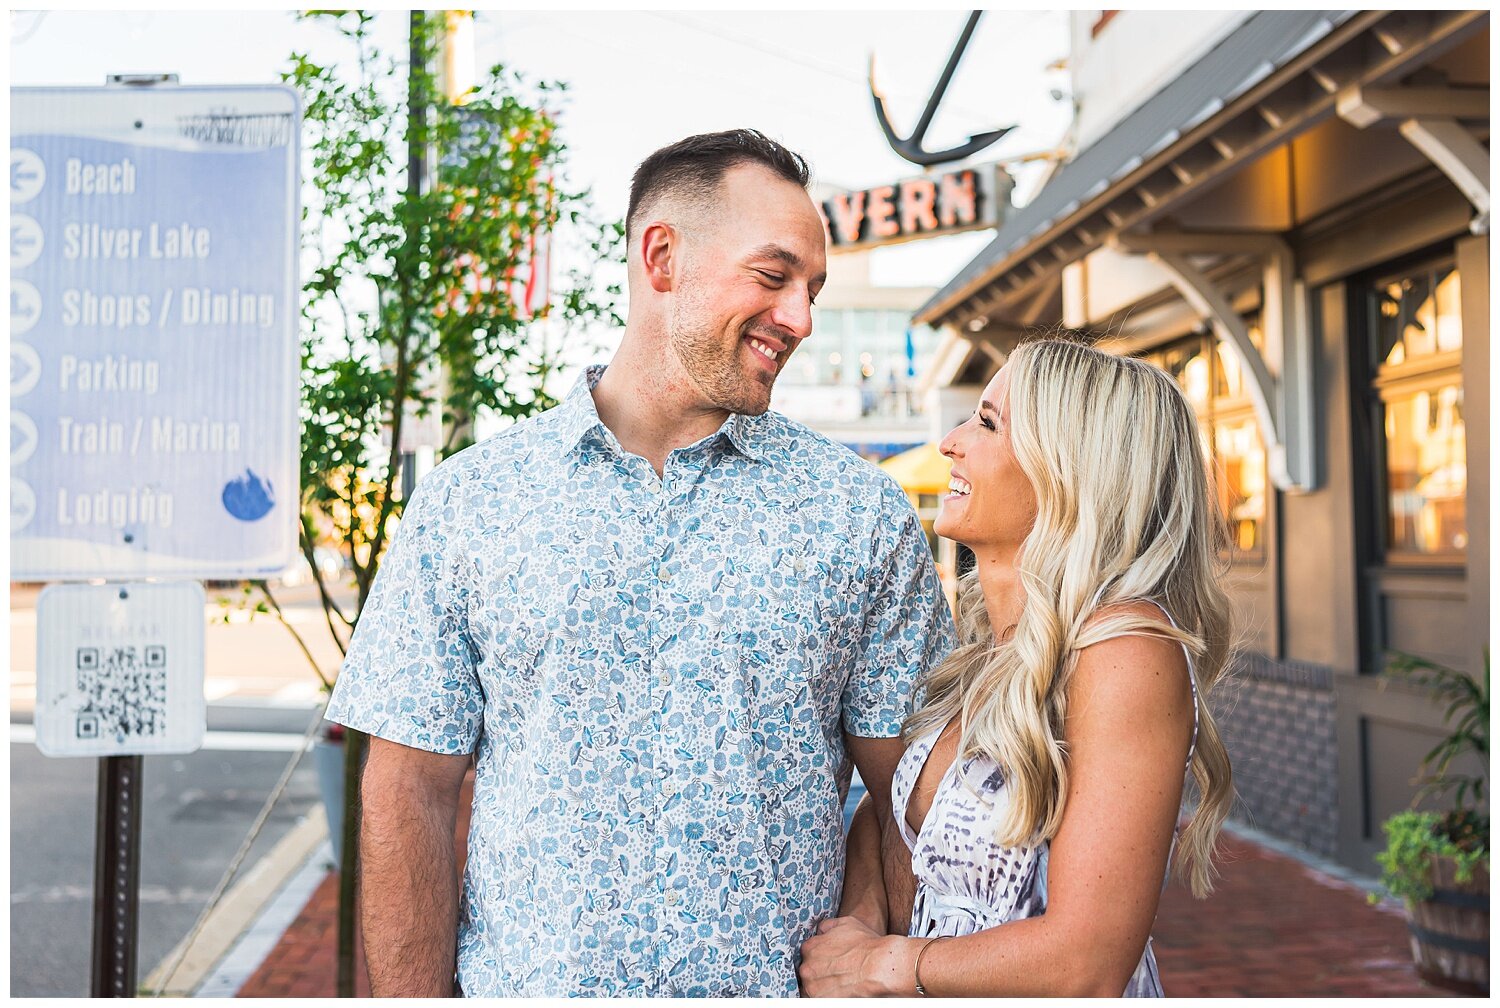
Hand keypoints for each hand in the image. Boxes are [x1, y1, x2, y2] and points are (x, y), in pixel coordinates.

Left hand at [798, 916, 914, 996]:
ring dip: (823, 986)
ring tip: (840, 984)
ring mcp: (813, 987)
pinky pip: (818, 999)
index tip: (831, 961)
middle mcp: (807, 968)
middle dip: (820, 973)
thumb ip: (828, 926)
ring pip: (813, 988)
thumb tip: (821, 930)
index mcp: (810, 948)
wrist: (879, 966)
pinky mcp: (822, 1000)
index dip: (820, 958)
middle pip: (809, 972)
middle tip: (837, 973)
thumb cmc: (866, 944)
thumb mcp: (846, 923)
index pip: (807, 954)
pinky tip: (840, 991)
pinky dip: (828, 996)